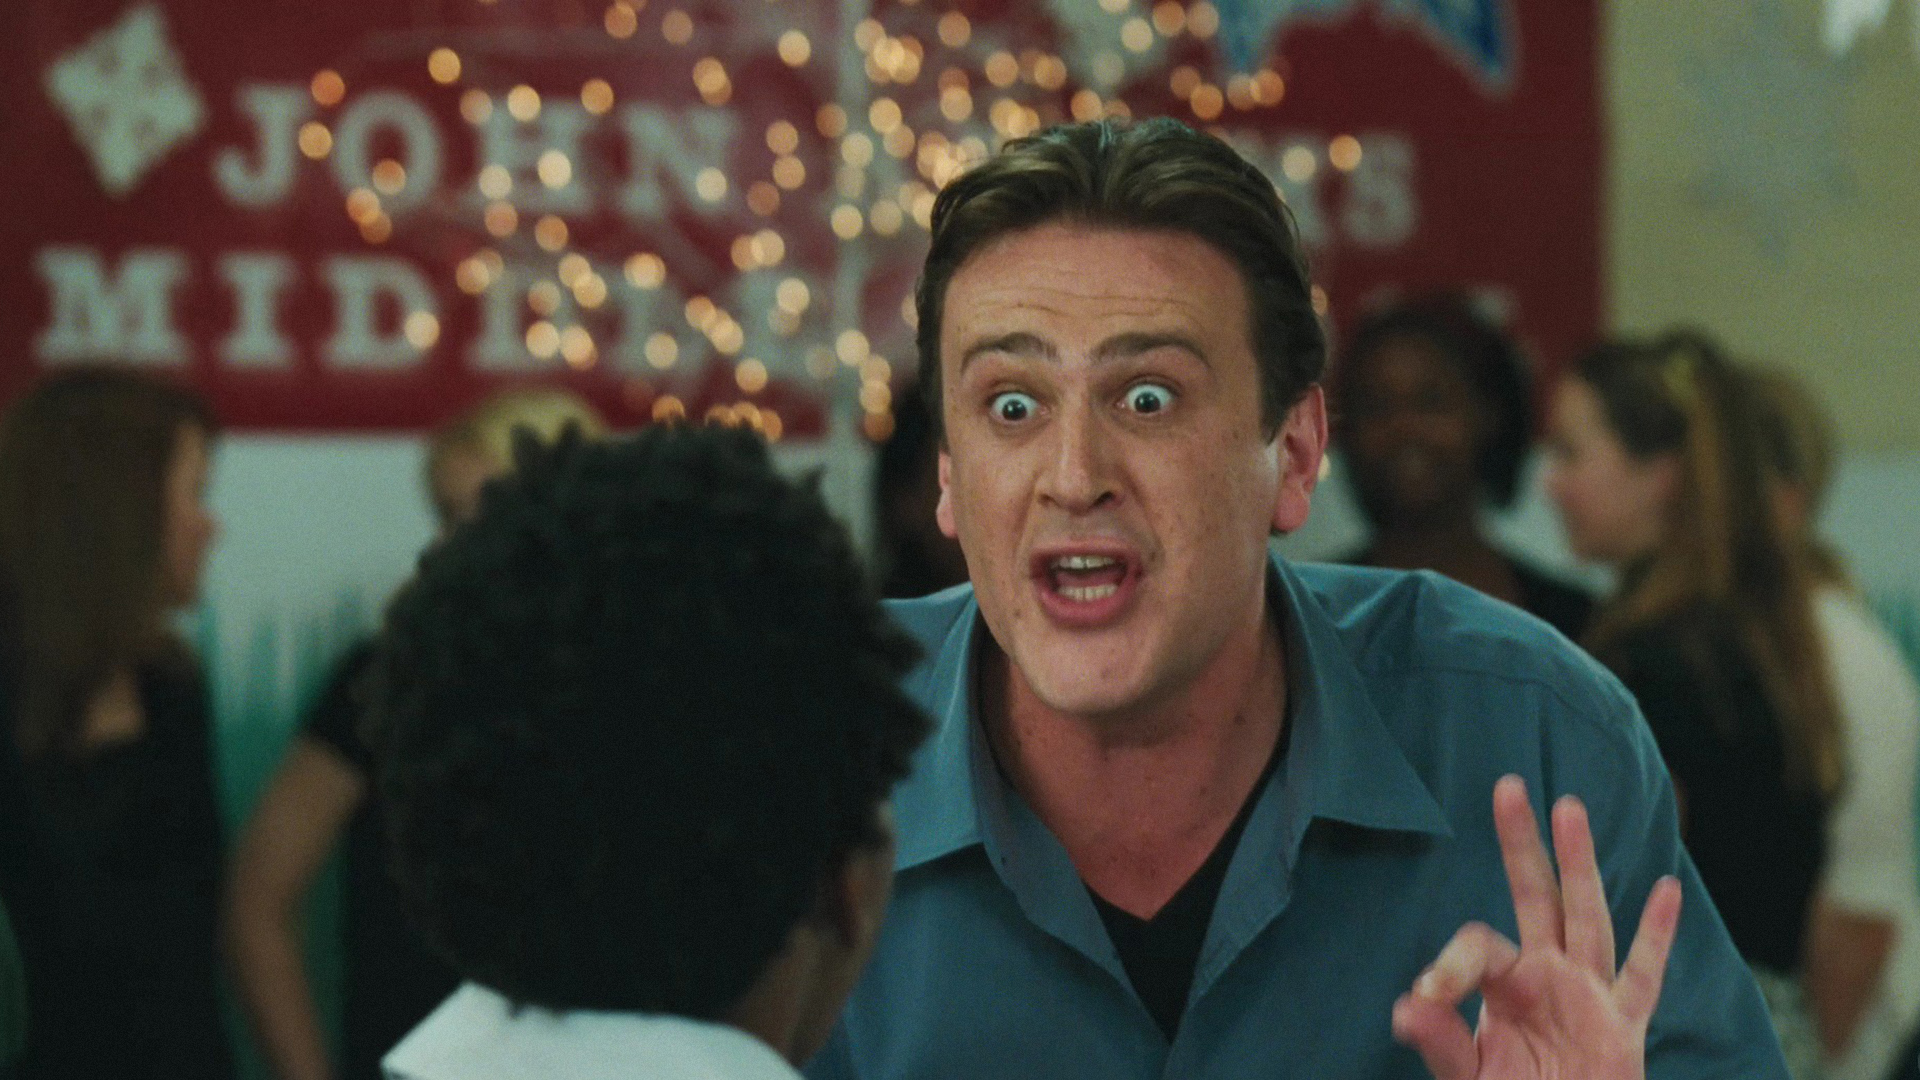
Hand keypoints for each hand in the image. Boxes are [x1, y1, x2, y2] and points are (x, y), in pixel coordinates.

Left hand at [1391, 775, 1682, 1079]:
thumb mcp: (1469, 1075)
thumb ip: (1442, 1043)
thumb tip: (1405, 1007)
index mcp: (1505, 986)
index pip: (1479, 947)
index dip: (1450, 966)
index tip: (1425, 997)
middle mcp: (1548, 977)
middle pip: (1536, 897)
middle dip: (1523, 845)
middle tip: (1507, 785)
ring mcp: (1588, 995)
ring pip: (1587, 917)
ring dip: (1579, 864)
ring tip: (1569, 807)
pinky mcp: (1624, 1028)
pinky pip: (1643, 976)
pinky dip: (1657, 934)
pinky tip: (1666, 887)